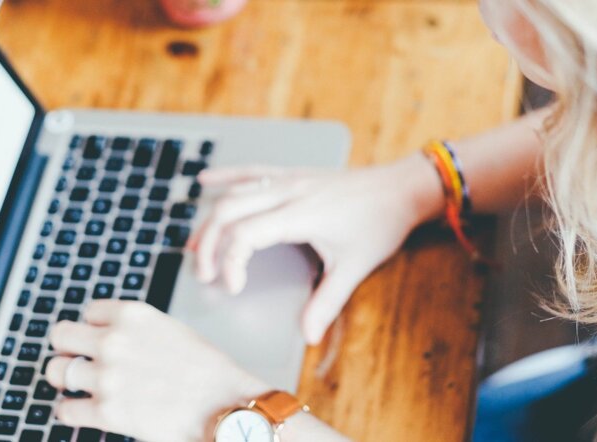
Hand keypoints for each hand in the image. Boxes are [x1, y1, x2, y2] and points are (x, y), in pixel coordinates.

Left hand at [46, 301, 268, 441]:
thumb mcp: (170, 330)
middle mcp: (114, 341)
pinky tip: (88, 410)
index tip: (99, 339)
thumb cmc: (207, 371)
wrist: (225, 405)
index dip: (94, 328)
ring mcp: (106, 377)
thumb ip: (136, 330)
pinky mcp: (105, 412)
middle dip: (69, 349)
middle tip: (79, 360)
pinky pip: (64, 409)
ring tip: (83, 386)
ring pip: (56, 371)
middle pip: (61, 335)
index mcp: (132, 316)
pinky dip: (72, 411)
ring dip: (67, 379)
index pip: (88, 312)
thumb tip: (109, 336)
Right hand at [189, 154, 444, 343]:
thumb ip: (327, 302)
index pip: (245, 235)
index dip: (230, 263)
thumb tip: (308, 335)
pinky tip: (206, 181)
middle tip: (205, 275)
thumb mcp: (355, 266)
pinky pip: (252, 171)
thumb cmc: (380, 223)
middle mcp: (288, 192)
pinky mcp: (294, 174)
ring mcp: (289, 179)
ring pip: (235, 193)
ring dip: (211, 219)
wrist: (401, 188)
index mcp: (299, 214)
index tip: (234, 288)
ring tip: (195, 246)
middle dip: (208, 244)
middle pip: (229, 212)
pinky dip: (226, 176)